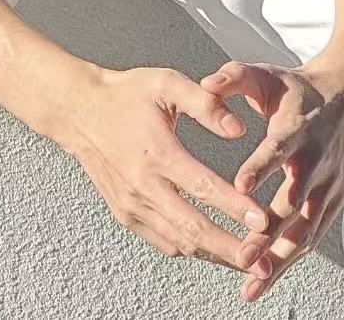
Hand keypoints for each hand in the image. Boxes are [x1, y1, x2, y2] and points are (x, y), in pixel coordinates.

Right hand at [60, 65, 278, 281]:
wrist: (79, 110)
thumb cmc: (125, 94)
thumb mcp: (166, 84)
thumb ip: (205, 103)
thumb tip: (239, 129)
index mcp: (157, 153)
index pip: (203, 188)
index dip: (235, 207)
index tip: (264, 221)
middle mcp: (143, 185)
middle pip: (194, 228)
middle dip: (232, 248)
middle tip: (263, 258)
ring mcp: (132, 205)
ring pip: (180, 242)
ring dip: (215, 254)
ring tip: (247, 260)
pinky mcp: (126, 214)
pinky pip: (164, 241)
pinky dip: (191, 248)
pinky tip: (213, 248)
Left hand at [197, 58, 343, 302]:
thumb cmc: (296, 88)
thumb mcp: (265, 73)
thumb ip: (233, 76)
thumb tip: (205, 83)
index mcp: (299, 126)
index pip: (280, 147)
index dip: (261, 166)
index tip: (240, 185)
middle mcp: (317, 160)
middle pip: (294, 203)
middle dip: (268, 232)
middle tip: (242, 255)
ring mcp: (329, 185)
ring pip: (305, 230)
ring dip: (279, 258)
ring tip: (251, 282)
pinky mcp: (334, 202)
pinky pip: (312, 237)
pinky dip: (290, 259)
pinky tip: (266, 279)